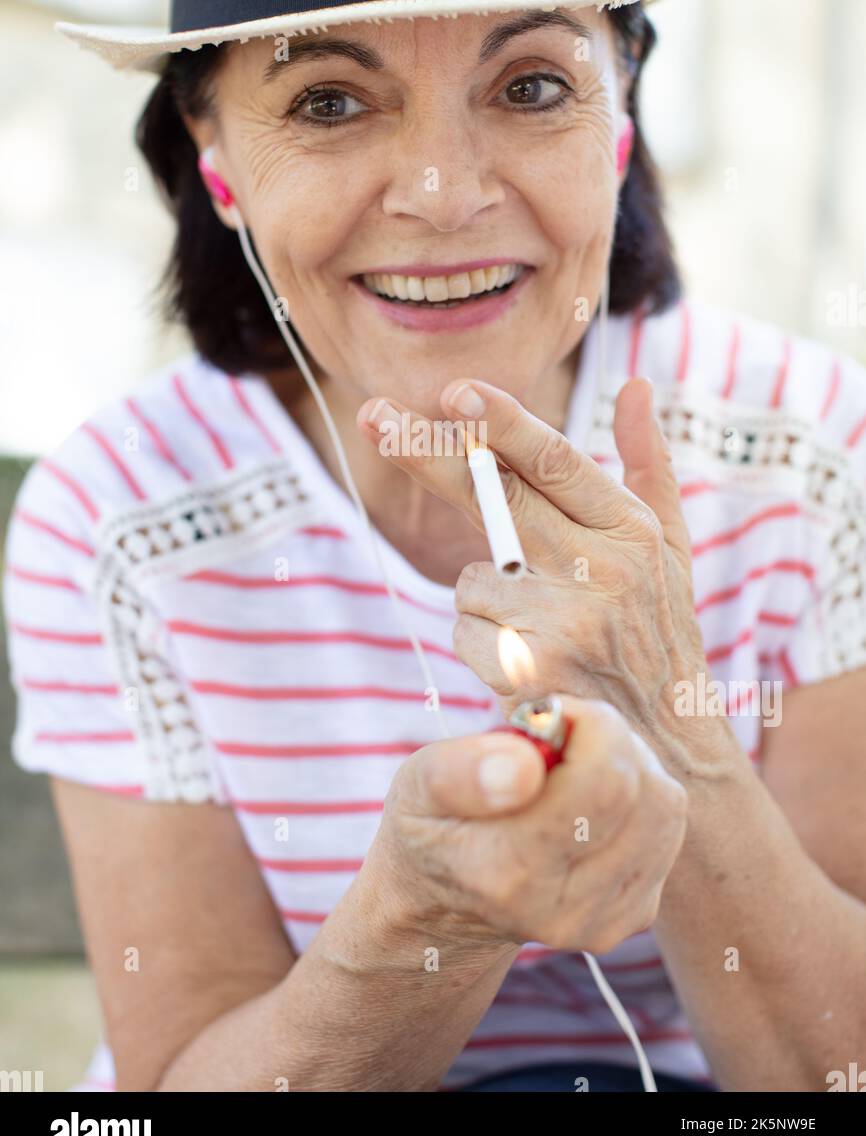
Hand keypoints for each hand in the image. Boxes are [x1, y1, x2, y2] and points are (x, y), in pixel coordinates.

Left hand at [357, 377, 736, 781]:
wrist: (666, 749)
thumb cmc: (659, 635)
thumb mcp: (671, 548)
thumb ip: (648, 465)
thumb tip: (636, 386)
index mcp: (631, 531)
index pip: (556, 461)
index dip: (500, 422)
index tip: (453, 391)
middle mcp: (603, 569)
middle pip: (494, 496)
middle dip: (428, 453)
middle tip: (375, 418)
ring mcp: (565, 622)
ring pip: (472, 576)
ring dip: (487, 597)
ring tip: (539, 631)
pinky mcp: (530, 671)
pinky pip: (465, 629)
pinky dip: (481, 643)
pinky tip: (523, 665)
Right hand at [369, 694, 687, 953]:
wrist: (448, 903)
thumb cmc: (434, 824)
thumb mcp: (416, 785)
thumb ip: (461, 771)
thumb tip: (525, 765)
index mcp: (508, 873)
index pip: (603, 784)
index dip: (590, 726)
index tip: (549, 716)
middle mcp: (564, 911)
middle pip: (642, 792)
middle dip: (610, 739)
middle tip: (561, 733)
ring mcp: (605, 920)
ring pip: (664, 806)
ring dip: (630, 764)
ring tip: (577, 763)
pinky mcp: (635, 916)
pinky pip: (668, 828)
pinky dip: (640, 796)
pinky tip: (594, 797)